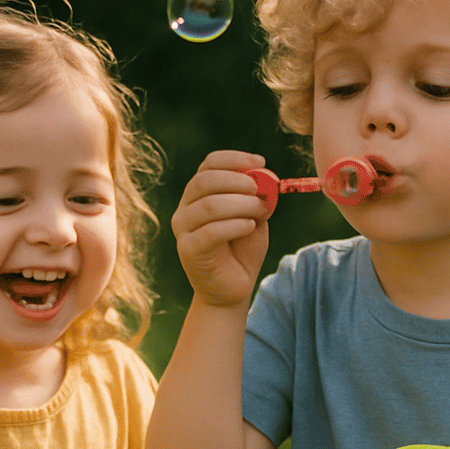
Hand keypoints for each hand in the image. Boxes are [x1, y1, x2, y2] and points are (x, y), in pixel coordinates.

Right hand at [172, 151, 270, 307]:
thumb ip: (257, 198)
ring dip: (240, 204)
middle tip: (259, 190)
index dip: (235, 159)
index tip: (261, 163)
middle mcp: (186, 207)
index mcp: (199, 193)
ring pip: (208, 205)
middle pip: (205, 180)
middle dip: (237, 180)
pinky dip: (235, 225)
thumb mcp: (254, 217)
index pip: (209, 164)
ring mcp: (183, 229)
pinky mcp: (188, 249)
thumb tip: (266, 179)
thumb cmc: (242, 250)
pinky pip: (210, 231)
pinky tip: (250, 227)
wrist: (232, 289)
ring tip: (260, 211)